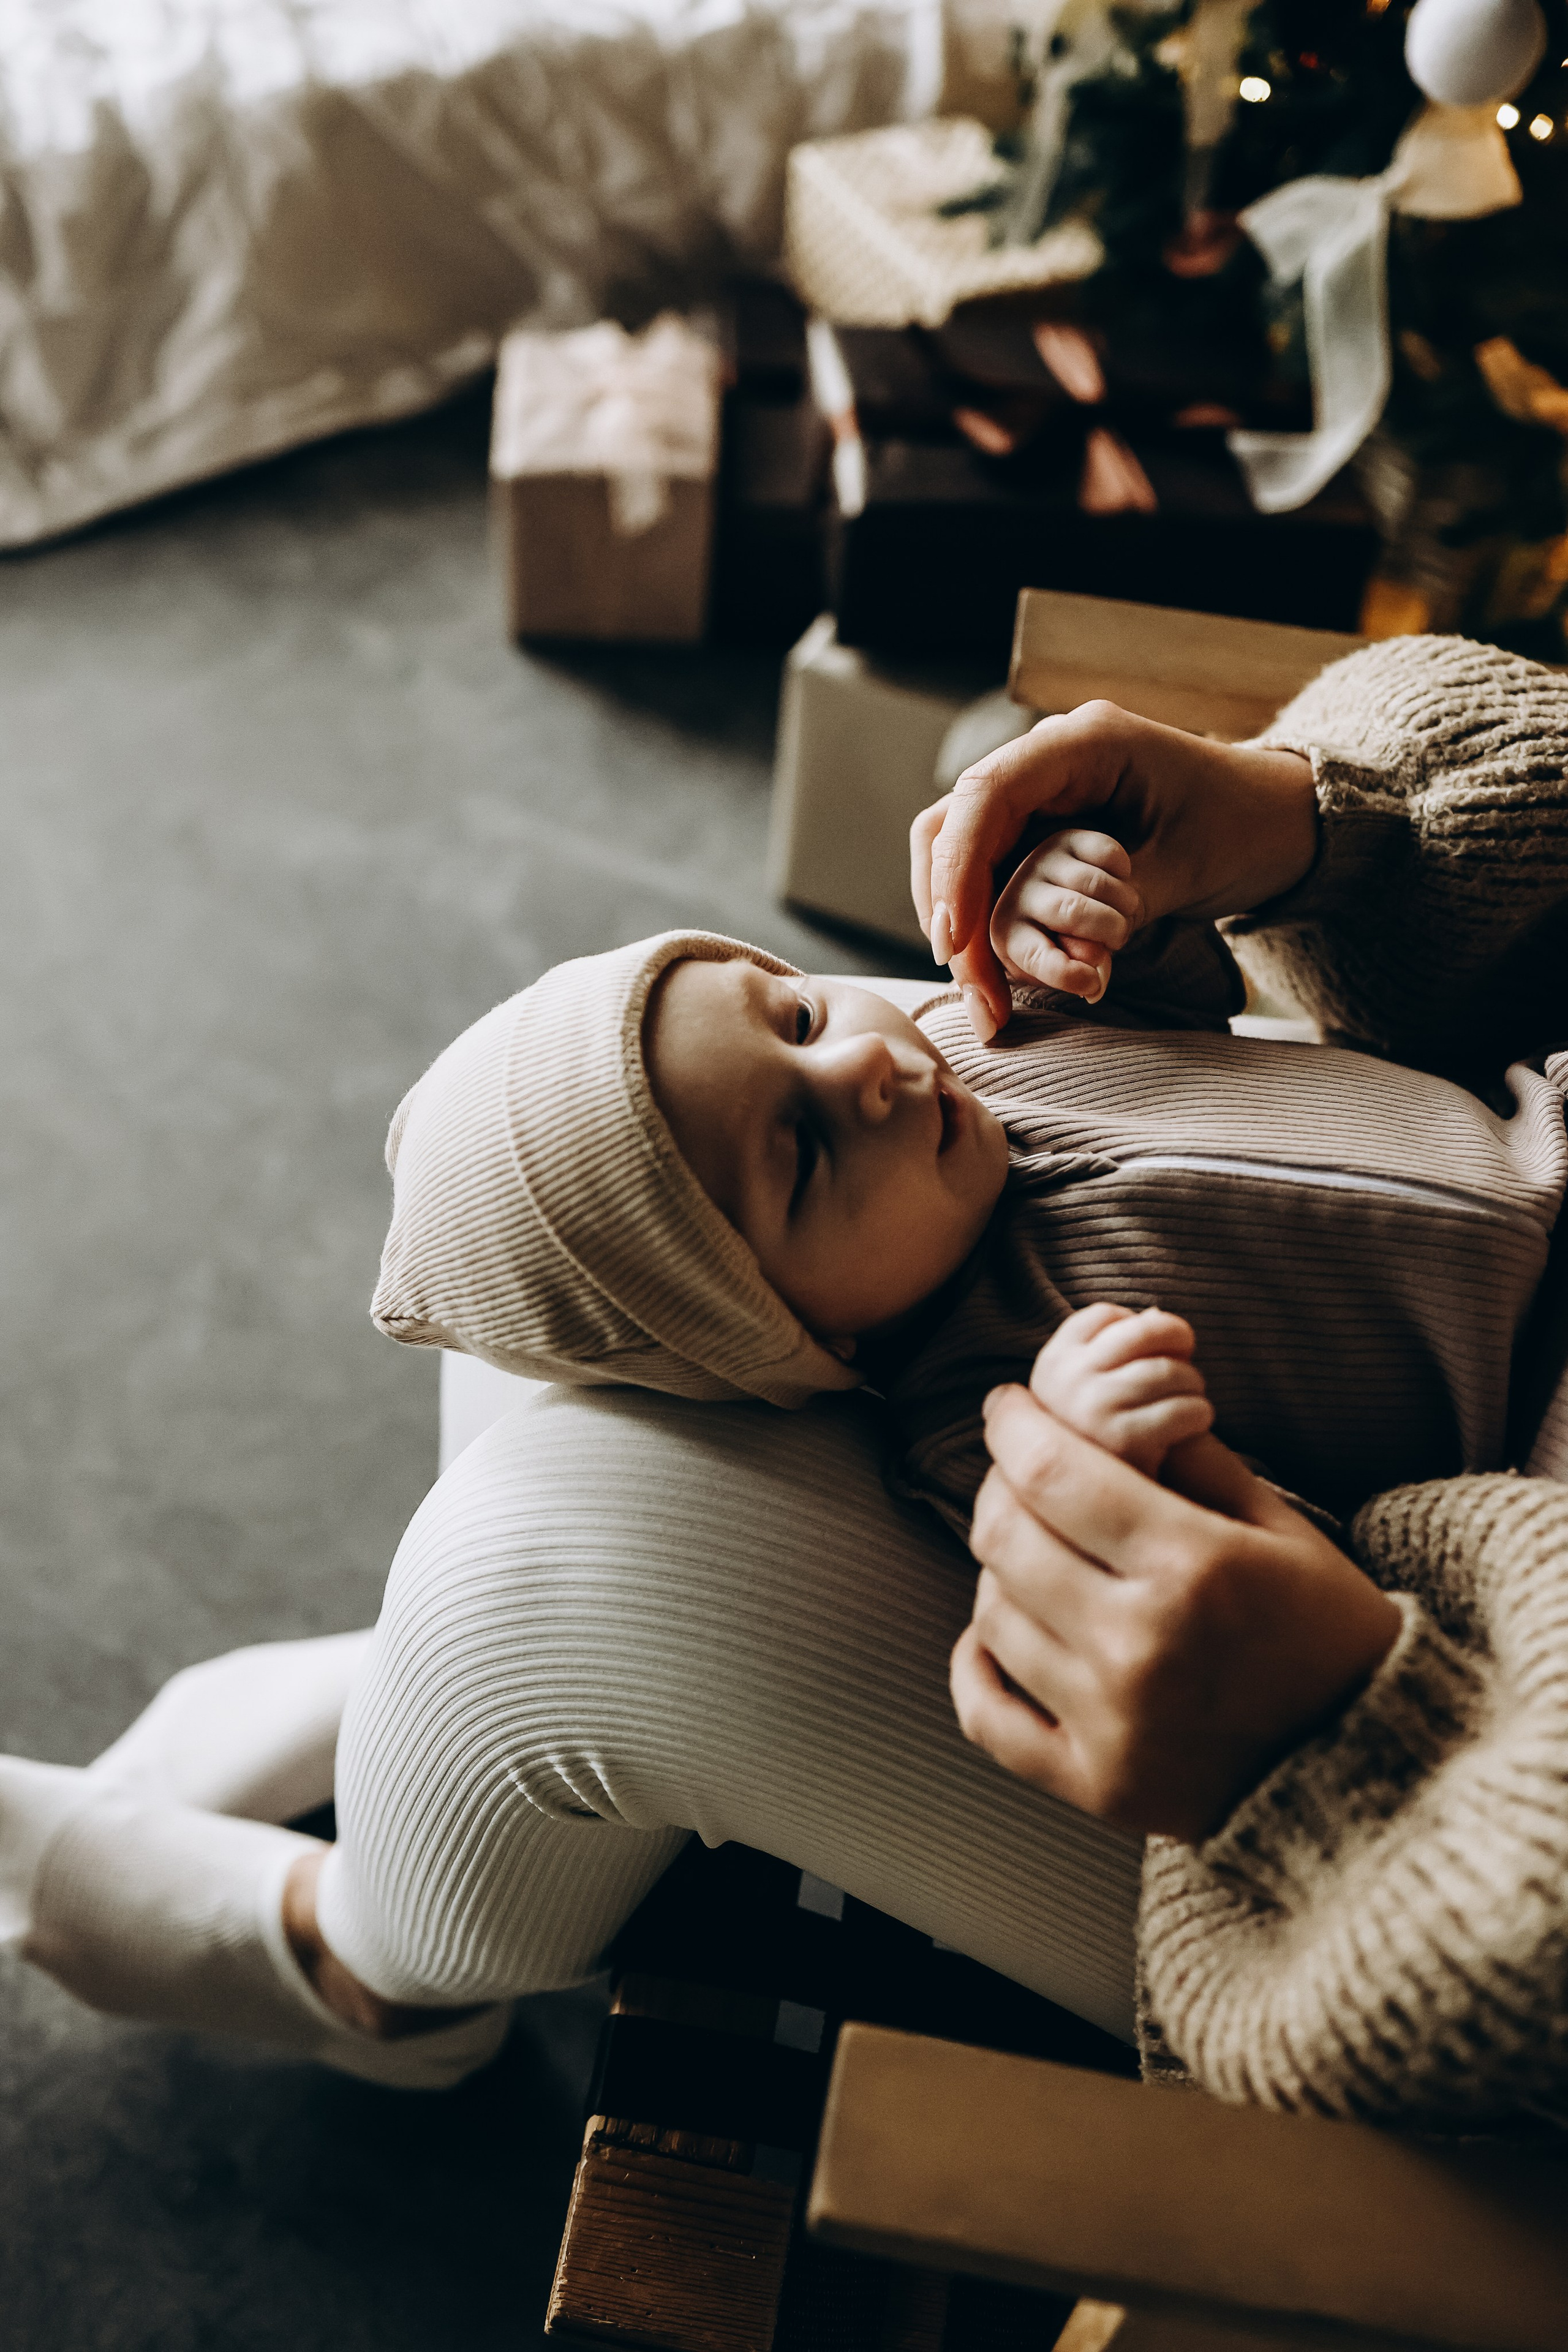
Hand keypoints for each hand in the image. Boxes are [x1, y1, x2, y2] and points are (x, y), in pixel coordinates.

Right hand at [909, 700, 1316, 1040]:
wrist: (1281, 818)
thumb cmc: (1246, 828)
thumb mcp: (1185, 866)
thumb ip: (1114, 904)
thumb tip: (1050, 955)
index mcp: (1084, 742)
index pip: (987, 794)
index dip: (957, 867)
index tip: (955, 938)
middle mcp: (1049, 761)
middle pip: (954, 825)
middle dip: (950, 908)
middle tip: (970, 988)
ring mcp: (1043, 794)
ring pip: (962, 853)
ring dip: (963, 924)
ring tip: (982, 998)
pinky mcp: (1045, 828)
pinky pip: (992, 871)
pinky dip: (985, 923)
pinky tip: (993, 976)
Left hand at [950, 1387, 1401, 1842]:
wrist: (1378, 1769)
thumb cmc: (1331, 1634)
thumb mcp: (1285, 1528)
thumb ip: (1196, 1461)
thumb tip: (1113, 1408)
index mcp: (1195, 1565)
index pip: (1054, 1474)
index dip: (1013, 1426)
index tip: (1007, 1406)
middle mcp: (1142, 1643)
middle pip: (1007, 1536)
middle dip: (999, 1484)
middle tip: (1016, 1470)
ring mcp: (1113, 1723)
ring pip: (993, 1613)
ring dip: (998, 1568)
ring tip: (1034, 1550)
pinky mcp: (1097, 1786)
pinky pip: (988, 1717)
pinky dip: (974, 1664)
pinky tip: (994, 1632)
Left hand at [985, 829, 1142, 1013]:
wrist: (1066, 902)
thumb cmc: (1064, 945)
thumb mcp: (1066, 970)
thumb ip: (1079, 978)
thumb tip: (1092, 987)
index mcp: (1006, 934)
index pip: (1035, 955)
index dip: (1067, 974)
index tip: (1093, 985)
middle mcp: (1016, 893)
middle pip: (1073, 912)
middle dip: (1110, 932)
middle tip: (1119, 940)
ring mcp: (1041, 861)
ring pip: (1097, 883)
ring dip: (1125, 906)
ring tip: (1123, 917)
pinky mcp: (1068, 838)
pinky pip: (1110, 855)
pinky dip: (1125, 875)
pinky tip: (1119, 886)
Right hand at [1030, 1302, 1212, 1478]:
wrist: (1097, 1516)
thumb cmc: (1104, 1444)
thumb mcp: (1092, 1393)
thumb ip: (1115, 1352)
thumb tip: (1154, 1312)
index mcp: (1050, 1365)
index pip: (1104, 1316)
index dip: (1141, 1326)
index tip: (1157, 1349)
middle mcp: (1061, 1383)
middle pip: (1141, 1332)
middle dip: (1176, 1342)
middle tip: (1187, 1368)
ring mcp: (1088, 1409)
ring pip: (1166, 1370)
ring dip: (1193, 1384)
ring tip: (1193, 1400)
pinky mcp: (1122, 1441)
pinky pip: (1181, 1408)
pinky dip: (1199, 1413)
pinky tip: (1194, 1423)